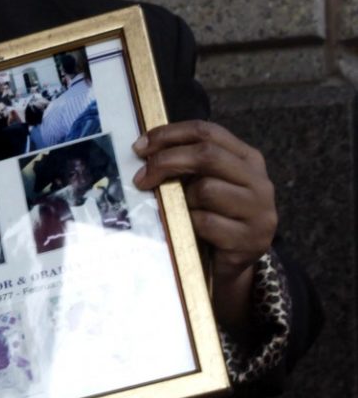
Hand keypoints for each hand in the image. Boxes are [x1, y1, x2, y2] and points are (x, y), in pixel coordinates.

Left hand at [132, 120, 276, 332]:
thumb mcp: (201, 185)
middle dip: (166, 162)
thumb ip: (185, 166)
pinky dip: (188, 224)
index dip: (170, 135)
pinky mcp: (250, 239)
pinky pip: (206, 222)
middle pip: (207, 155)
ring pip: (206, 189)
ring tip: (175, 212)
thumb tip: (143, 151)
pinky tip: (186, 230)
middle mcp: (259, 181)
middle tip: (141, 178)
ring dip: (180, 200)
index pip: (207, 132)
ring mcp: (259, 211)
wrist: (228, 266)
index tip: (140, 147)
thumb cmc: (210, 219)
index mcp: (247, 159)